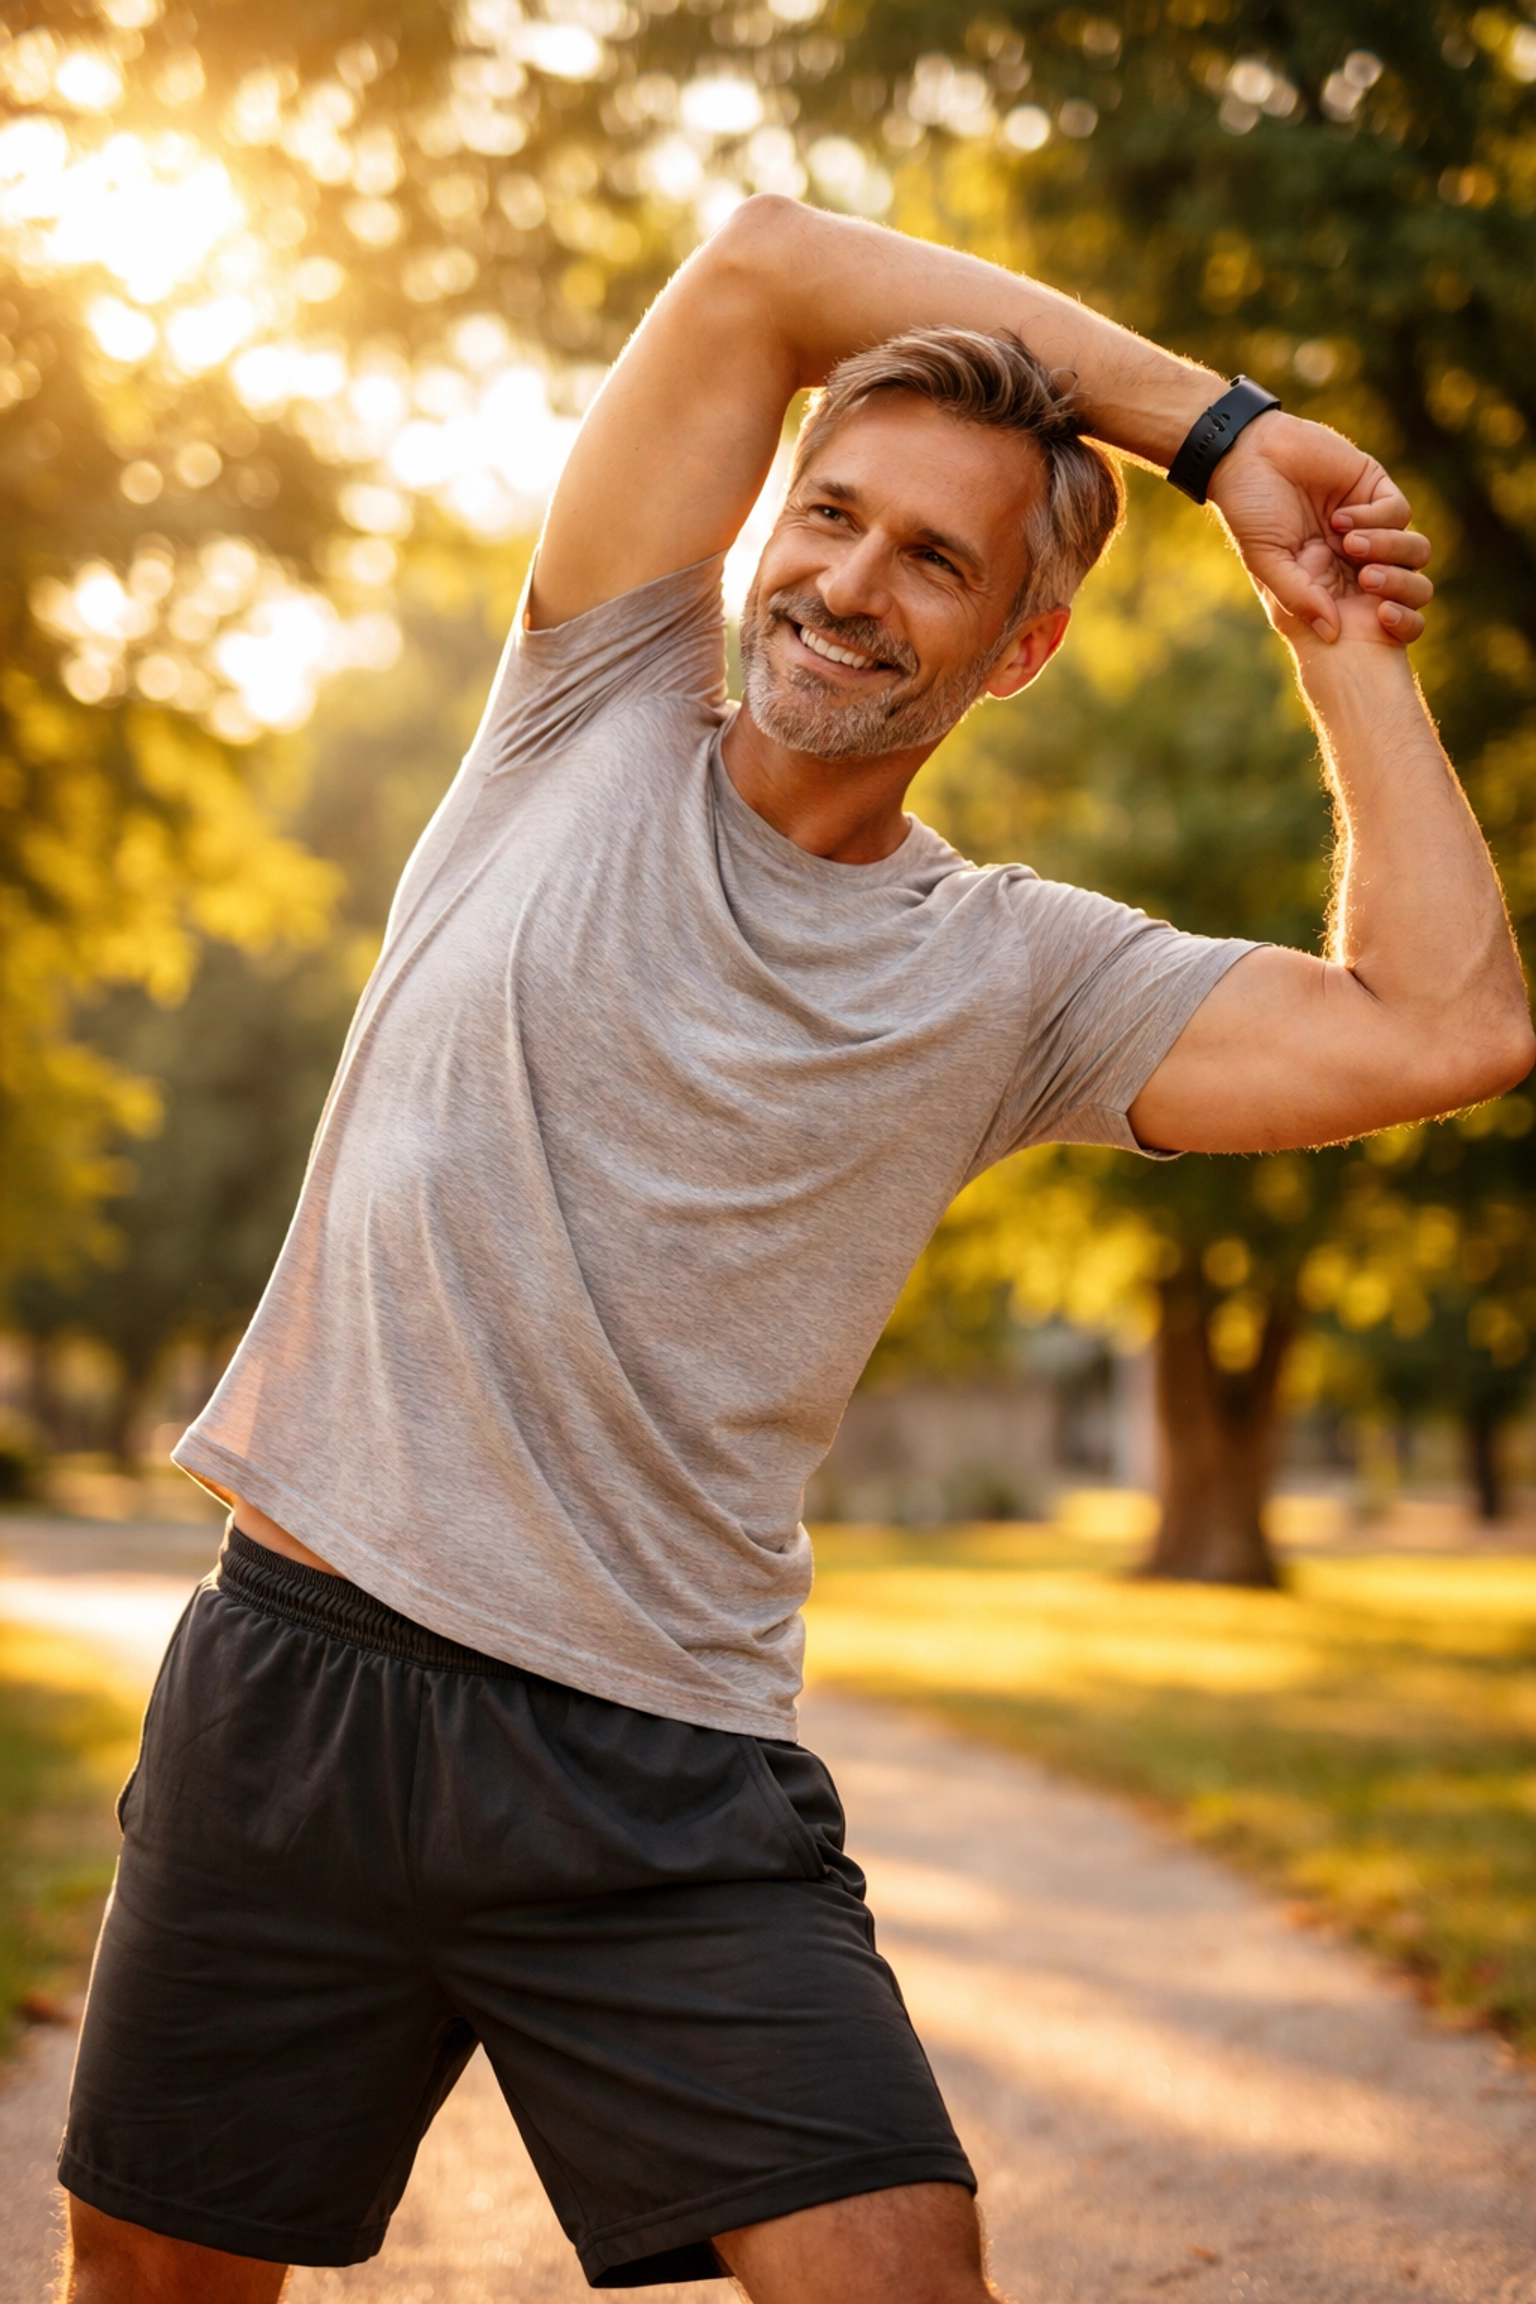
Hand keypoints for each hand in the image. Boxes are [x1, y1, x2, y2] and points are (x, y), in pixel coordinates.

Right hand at [1205, 411, 1430, 642]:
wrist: (1249, 456)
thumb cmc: (1251, 513)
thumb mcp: (1268, 563)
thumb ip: (1299, 597)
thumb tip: (1332, 633)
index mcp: (1334, 582)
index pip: (1385, 610)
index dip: (1398, 619)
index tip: (1381, 618)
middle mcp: (1356, 557)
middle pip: (1410, 582)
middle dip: (1398, 585)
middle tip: (1367, 580)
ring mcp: (1369, 522)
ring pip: (1413, 548)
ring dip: (1387, 549)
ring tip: (1349, 543)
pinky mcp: (1374, 488)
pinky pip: (1398, 512)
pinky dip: (1376, 518)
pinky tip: (1342, 516)